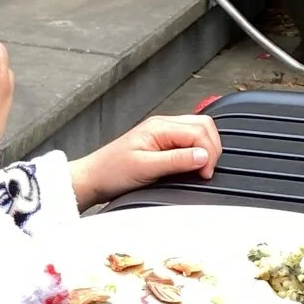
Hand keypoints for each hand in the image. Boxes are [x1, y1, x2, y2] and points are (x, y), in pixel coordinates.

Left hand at [71, 114, 222, 207]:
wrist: (92, 178)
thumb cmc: (111, 172)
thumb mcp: (145, 168)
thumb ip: (176, 160)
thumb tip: (203, 157)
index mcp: (160, 126)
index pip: (200, 131)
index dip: (209, 153)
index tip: (205, 174)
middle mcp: (163, 125)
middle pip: (203, 126)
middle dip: (212, 148)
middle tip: (206, 171)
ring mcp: (162, 132)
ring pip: (198, 131)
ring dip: (205, 148)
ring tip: (200, 169)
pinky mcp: (161, 142)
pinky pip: (188, 140)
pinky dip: (196, 151)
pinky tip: (192, 164)